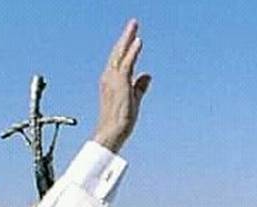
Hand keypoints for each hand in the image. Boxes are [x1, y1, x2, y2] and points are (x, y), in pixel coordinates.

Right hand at [93, 19, 150, 152]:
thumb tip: (148, 75)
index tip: (133, 36)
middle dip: (126, 36)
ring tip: (135, 25)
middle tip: (133, 23)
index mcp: (110, 81)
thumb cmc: (120, 120)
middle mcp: (109, 77)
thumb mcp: (133, 99)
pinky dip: (132, 51)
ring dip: (128, 38)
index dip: (125, 46)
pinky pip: (127, 63)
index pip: (118, 59)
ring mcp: (113, 79)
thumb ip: (140, 86)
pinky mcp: (120, 83)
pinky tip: (138, 41)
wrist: (112, 132)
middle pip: (118, 52)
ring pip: (120, 53)